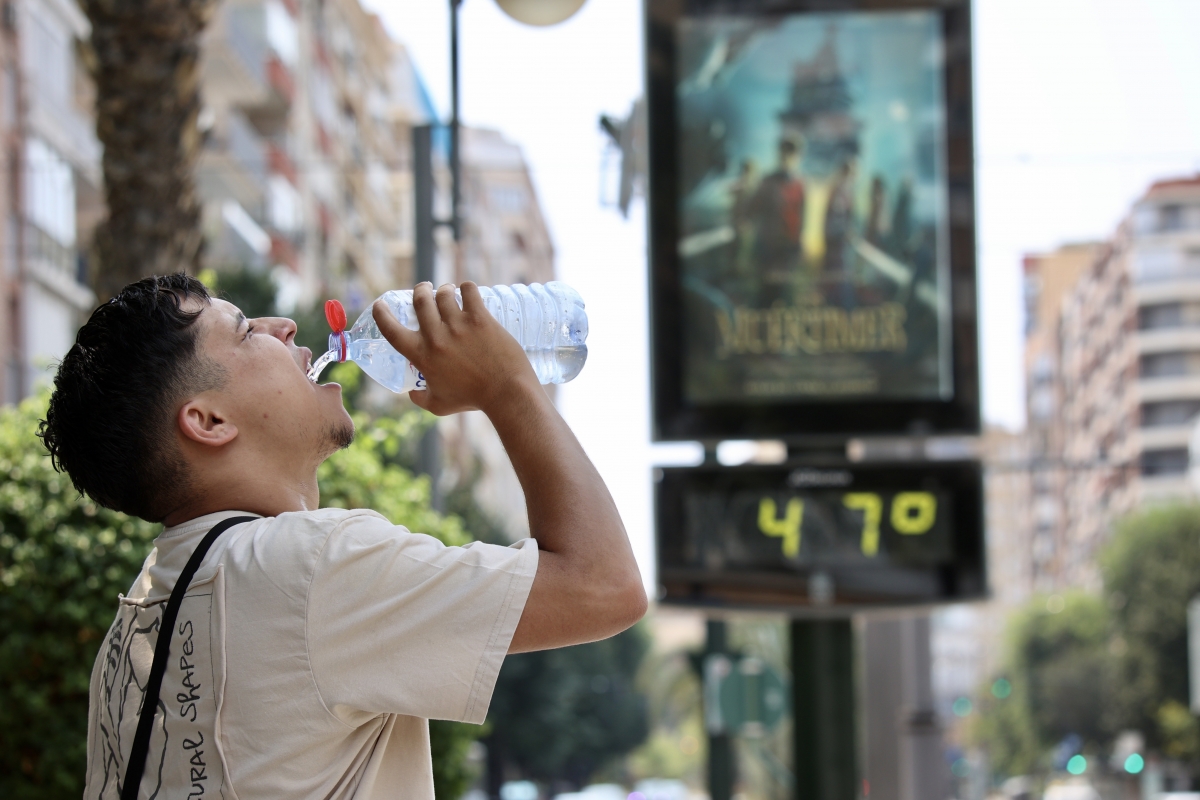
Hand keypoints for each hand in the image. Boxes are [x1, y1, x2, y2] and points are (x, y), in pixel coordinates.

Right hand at [372, 282, 538, 415]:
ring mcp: (458, 326)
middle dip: (420, 290)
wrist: (505, 393)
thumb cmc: (472, 400)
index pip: (391, 330)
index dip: (381, 314)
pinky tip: (468, 291)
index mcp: (422, 356)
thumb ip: (421, 399)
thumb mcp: (439, 405)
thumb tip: (411, 393)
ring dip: (444, 289)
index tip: (380, 304)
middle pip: (420, 300)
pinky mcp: (480, 319)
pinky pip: (469, 291)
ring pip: (444, 293)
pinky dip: (466, 287)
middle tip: (425, 289)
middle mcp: (436, 337)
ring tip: (449, 291)